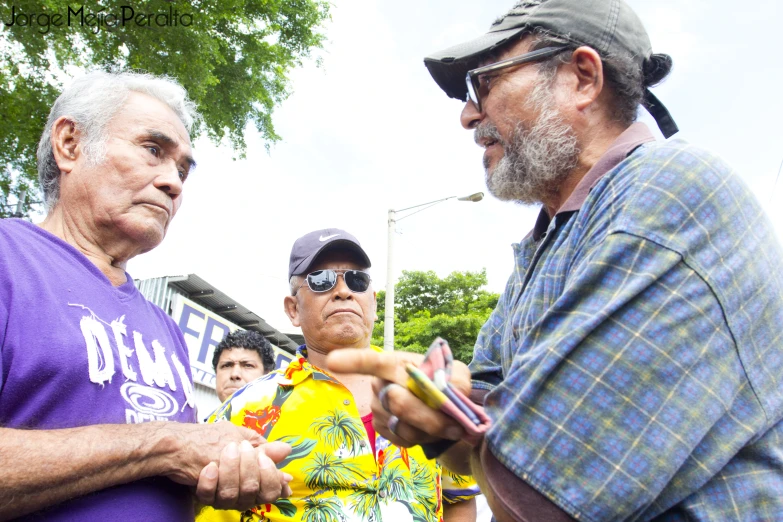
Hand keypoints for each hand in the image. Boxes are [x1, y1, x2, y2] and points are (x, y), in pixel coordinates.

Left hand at [195, 440, 292, 509]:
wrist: (190, 442)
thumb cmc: (222, 441)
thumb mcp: (248, 442)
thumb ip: (267, 451)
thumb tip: (287, 450)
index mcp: (257, 485)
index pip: (271, 492)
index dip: (269, 476)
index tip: (262, 456)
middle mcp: (242, 496)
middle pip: (251, 491)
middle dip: (248, 466)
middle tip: (242, 446)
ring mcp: (223, 498)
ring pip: (231, 494)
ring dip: (230, 469)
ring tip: (227, 450)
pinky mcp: (205, 496)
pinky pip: (209, 495)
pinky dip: (210, 480)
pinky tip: (210, 467)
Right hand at [326, 349, 470, 447]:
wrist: (444, 407)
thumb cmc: (449, 384)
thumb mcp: (459, 377)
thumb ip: (453, 384)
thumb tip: (440, 398)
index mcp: (397, 364)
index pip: (372, 361)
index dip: (353, 361)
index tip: (334, 361)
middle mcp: (380, 383)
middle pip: (398, 402)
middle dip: (429, 416)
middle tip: (452, 421)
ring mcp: (378, 407)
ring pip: (403, 426)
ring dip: (428, 430)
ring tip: (440, 422)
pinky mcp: (380, 427)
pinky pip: (401, 439)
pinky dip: (420, 439)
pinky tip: (426, 429)